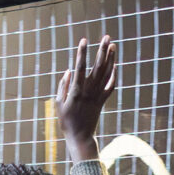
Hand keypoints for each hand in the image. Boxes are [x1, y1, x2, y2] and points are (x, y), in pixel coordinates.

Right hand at [55, 37, 117, 164]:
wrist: (80, 138)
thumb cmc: (66, 121)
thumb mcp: (58, 103)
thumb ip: (63, 86)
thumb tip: (69, 70)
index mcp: (76, 91)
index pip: (80, 68)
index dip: (82, 53)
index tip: (84, 40)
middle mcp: (89, 92)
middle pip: (98, 67)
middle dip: (102, 51)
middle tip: (106, 37)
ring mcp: (97, 96)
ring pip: (106, 74)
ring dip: (110, 59)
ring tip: (112, 45)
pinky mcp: (102, 101)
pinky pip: (110, 86)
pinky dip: (114, 75)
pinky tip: (115, 65)